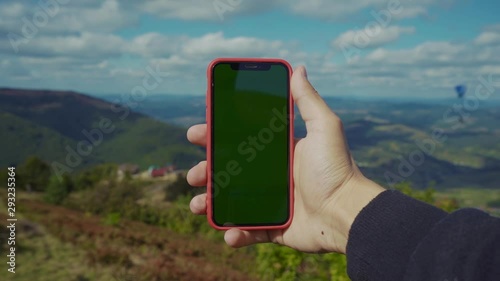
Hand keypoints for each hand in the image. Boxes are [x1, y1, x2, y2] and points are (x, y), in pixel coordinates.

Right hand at [186, 66, 383, 253]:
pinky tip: (228, 234)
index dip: (217, 136)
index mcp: (279, 153)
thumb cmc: (336, 169)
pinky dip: (234, 234)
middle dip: (206, 171)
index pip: (240, 140)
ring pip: (231, 202)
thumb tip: (298, 68)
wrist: (347, 213)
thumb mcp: (324, 128)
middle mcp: (272, 176)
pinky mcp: (275, 227)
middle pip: (230, 171)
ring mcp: (272, 203)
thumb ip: (308, 100)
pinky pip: (249, 231)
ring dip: (210, 203)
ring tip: (197, 205)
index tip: (197, 132)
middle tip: (195, 173)